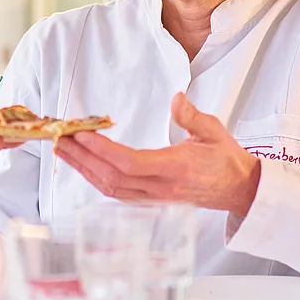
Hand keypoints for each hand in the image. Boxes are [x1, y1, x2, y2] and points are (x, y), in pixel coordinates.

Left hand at [53, 93, 261, 219]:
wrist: (238, 190)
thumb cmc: (225, 160)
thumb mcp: (214, 131)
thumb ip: (192, 116)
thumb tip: (177, 99)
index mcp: (176, 168)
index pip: (131, 163)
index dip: (103, 150)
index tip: (84, 135)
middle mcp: (161, 187)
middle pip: (112, 177)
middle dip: (83, 158)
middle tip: (61, 138)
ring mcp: (155, 198)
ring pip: (111, 187)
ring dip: (84, 169)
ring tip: (64, 150)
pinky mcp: (151, 201)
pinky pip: (117, 193)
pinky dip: (96, 179)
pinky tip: (84, 166)